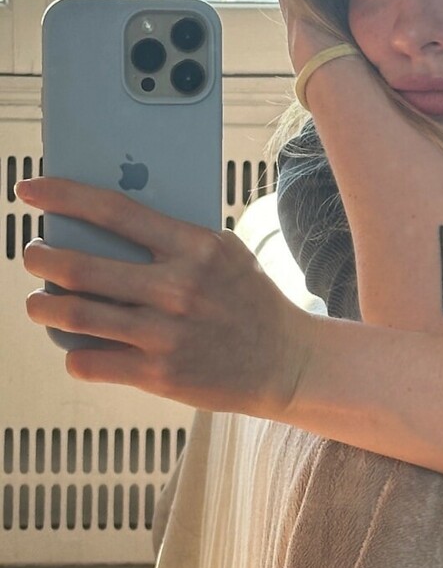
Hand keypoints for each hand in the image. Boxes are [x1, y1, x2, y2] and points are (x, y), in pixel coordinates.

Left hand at [17, 175, 315, 418]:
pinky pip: (89, 362)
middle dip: (40, 258)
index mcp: (194, 247)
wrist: (287, 363)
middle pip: (79, 267)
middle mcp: (177, 288)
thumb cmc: (249, 302)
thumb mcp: (224, 254)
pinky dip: (72, 355)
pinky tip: (75, 348)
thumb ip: (175, 239)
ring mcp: (165, 334)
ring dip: (41, 308)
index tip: (30, 192)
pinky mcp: (159, 375)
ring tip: (38, 303)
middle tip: (32, 255)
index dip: (62, 196)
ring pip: (73, 316)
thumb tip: (106, 224)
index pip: (113, 210)